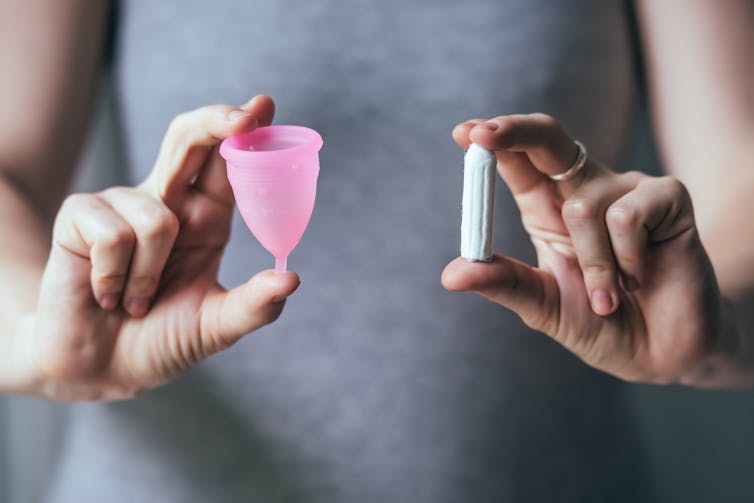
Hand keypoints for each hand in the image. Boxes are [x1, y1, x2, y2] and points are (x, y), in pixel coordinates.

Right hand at [27, 95, 299, 400]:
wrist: (102, 370)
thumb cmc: (161, 342)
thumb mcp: (216, 327)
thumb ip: (254, 306)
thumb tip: (291, 278)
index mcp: (206, 220)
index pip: (227, 164)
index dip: (244, 131)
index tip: (264, 105)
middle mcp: (168, 204)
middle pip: (188, 140)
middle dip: (215, 122)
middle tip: (245, 116)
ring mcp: (121, 206)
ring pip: (156, 218)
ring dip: (150, 277)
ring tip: (137, 303)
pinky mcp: (79, 218)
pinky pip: (112, 234)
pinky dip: (115, 279)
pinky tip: (106, 295)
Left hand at [443, 114, 731, 384]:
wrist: (662, 353)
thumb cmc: (600, 324)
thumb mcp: (542, 305)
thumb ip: (502, 284)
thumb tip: (450, 274)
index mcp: (547, 209)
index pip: (518, 161)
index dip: (493, 140)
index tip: (464, 132)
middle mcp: (584, 191)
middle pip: (548, 139)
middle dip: (513, 132)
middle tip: (481, 135)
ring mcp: (627, 191)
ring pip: (583, 204)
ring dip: (593, 264)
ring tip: (609, 297)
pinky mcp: (668, 198)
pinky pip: (628, 215)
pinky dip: (626, 258)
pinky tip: (640, 277)